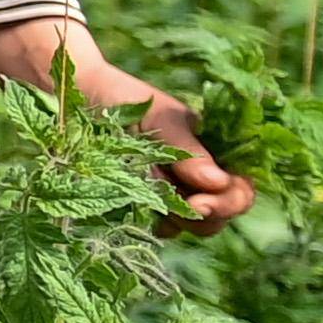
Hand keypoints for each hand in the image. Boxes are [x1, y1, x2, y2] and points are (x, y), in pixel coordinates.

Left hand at [0, 18, 257, 233]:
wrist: (80, 96)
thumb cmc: (126, 98)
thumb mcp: (161, 118)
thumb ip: (187, 150)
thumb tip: (217, 182)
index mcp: (216, 152)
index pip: (241, 189)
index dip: (228, 203)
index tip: (198, 205)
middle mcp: (200, 176)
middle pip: (220, 215)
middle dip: (202, 216)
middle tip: (177, 207)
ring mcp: (174, 191)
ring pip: (191, 225)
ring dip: (174, 217)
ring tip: (147, 191)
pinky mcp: (145, 202)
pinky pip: (160, 226)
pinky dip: (152, 223)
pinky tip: (134, 208)